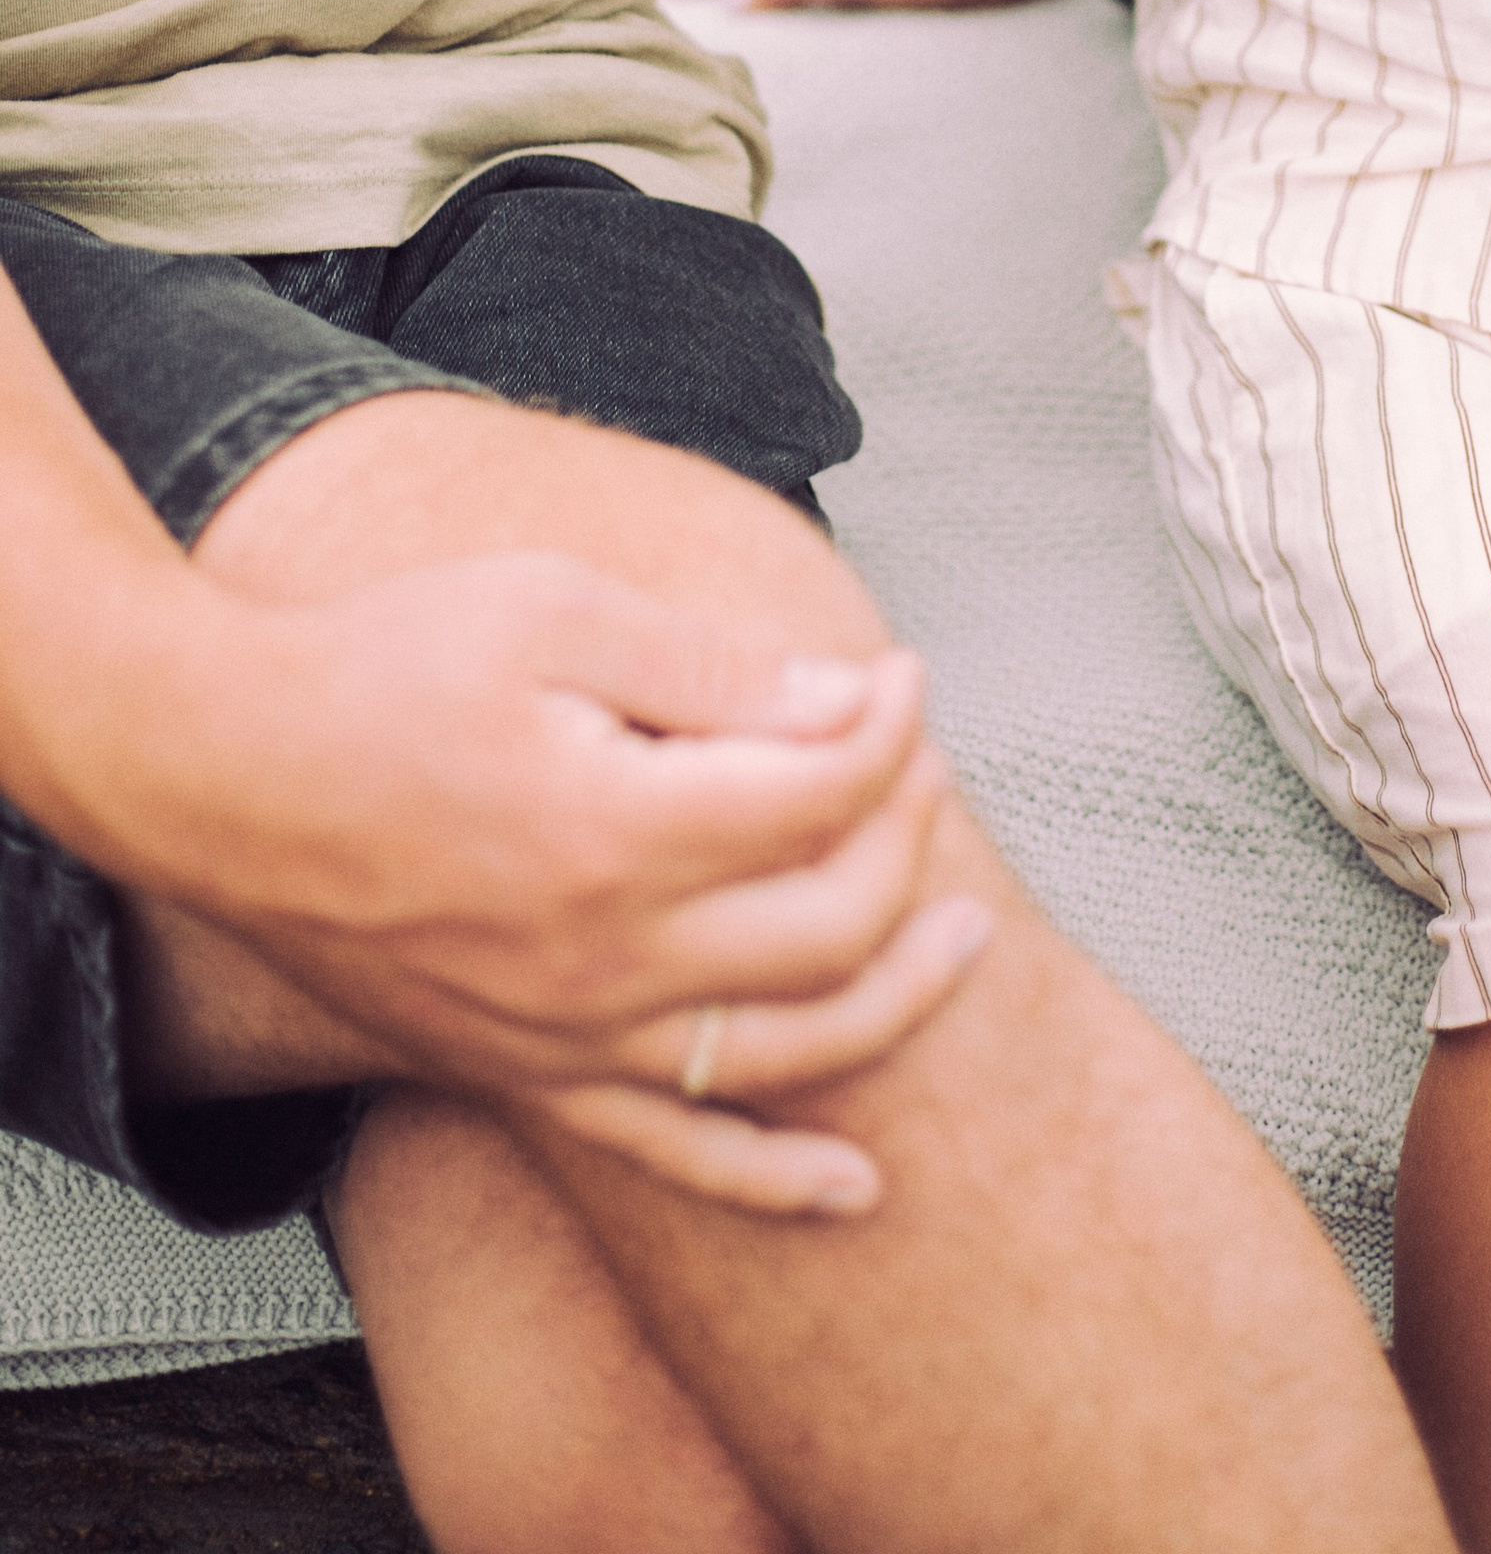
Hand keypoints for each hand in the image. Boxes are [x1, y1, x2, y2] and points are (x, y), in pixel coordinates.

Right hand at [90, 560, 991, 1214]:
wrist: (218, 771)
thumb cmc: (383, 665)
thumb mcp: (554, 611)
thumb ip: (711, 670)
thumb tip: (850, 701)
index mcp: (615, 827)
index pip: (824, 793)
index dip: (889, 724)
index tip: (898, 672)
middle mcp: (601, 957)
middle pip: (831, 922)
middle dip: (906, 834)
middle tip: (916, 760)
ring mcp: (563, 1035)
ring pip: (783, 1051)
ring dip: (897, 995)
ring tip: (963, 937)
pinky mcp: (523, 1076)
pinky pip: (672, 1157)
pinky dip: (774, 1181)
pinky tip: (858, 1188)